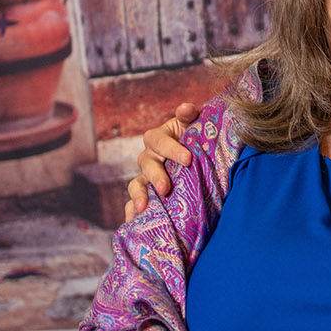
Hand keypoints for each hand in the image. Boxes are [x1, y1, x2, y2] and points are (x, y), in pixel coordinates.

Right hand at [124, 102, 200, 221]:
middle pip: (146, 164)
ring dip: (138, 195)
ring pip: (136, 184)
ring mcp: (145, 177)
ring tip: (144, 207)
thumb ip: (191, 115)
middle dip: (156, 176)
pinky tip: (133, 222)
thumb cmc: (196, 139)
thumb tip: (186, 108)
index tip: (188, 160)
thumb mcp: (195, 124)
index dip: (171, 149)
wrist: (198, 158)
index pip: (159, 140)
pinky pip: (133, 204)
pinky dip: (131, 212)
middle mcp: (149, 157)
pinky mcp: (147, 194)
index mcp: (159, 138)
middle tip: (165, 189)